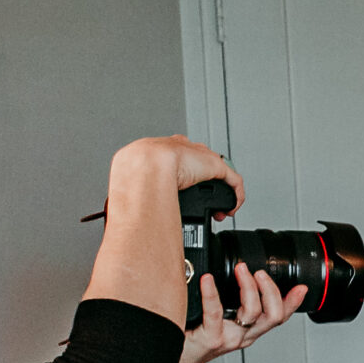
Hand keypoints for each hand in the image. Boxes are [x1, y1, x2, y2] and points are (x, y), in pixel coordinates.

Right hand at [109, 135, 243, 213]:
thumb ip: (136, 193)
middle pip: (201, 166)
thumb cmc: (134, 171)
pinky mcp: (216, 166)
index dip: (184, 179)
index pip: (179, 160)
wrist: (144, 163)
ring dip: (220, 195)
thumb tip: (129, 212)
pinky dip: (235, 198)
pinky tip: (230, 210)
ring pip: (219, 175)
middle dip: (204, 186)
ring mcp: (201, 157)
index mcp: (162, 150)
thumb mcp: (132, 181)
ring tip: (218, 212)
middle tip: (204, 206)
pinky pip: (233, 181)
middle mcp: (184, 150)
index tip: (182, 194)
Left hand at [180, 262, 307, 362]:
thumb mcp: (219, 321)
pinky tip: (208, 279)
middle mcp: (243, 335)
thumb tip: (236, 277)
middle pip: (273, 315)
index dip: (293, 303)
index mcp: (249, 331)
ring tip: (241, 270)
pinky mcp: (211, 338)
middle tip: (259, 272)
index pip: (279, 317)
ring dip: (249, 287)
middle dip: (271, 290)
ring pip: (253, 312)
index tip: (301, 287)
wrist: (174, 361)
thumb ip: (230, 303)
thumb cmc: (193, 340)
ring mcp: (229, 337)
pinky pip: (215, 312)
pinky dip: (212, 292)